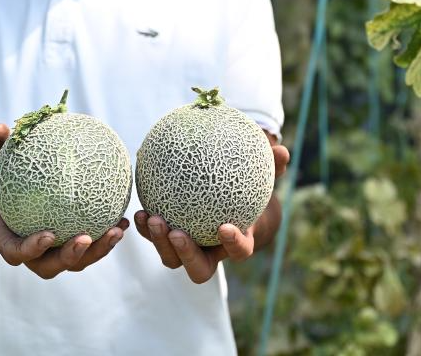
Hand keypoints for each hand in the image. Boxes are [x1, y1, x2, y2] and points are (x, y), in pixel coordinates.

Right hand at [0, 123, 127, 278]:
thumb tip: (1, 127)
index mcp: (7, 240)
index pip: (18, 252)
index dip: (33, 249)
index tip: (49, 235)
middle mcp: (30, 254)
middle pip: (51, 266)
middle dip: (71, 256)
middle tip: (87, 237)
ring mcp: (49, 255)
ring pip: (76, 262)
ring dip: (98, 251)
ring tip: (118, 230)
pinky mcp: (66, 249)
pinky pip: (88, 248)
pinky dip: (106, 238)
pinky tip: (124, 220)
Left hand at [134, 133, 289, 283]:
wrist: (231, 204)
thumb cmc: (249, 191)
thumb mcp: (263, 178)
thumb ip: (273, 167)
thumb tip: (282, 150)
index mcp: (237, 242)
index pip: (239, 251)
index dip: (233, 244)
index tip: (225, 227)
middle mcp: (211, 253)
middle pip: (198, 269)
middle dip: (184, 254)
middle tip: (175, 231)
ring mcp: (189, 250)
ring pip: (171, 258)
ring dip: (159, 242)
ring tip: (150, 217)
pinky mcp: (169, 240)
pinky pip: (156, 238)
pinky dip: (145, 228)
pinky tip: (137, 210)